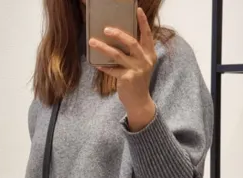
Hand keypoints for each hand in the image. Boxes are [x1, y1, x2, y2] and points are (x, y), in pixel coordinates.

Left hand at [89, 8, 156, 131]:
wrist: (139, 101)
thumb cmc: (138, 81)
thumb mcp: (141, 65)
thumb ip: (135, 53)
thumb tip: (118, 39)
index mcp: (150, 55)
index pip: (147, 35)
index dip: (143, 22)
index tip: (138, 10)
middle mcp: (145, 61)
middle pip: (131, 42)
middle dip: (118, 34)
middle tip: (106, 29)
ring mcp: (136, 70)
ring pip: (117, 55)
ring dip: (103, 48)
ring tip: (92, 42)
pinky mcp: (127, 79)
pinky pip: (112, 70)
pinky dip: (104, 67)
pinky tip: (96, 64)